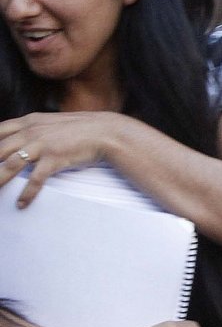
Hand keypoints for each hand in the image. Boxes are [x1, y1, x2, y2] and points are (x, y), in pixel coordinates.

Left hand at [0, 112, 118, 207]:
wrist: (106, 132)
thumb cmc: (80, 129)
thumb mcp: (51, 123)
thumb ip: (33, 129)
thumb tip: (18, 141)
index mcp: (29, 121)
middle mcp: (32, 131)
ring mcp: (43, 144)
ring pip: (10, 165)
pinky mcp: (55, 158)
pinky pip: (35, 178)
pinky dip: (27, 193)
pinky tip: (21, 204)